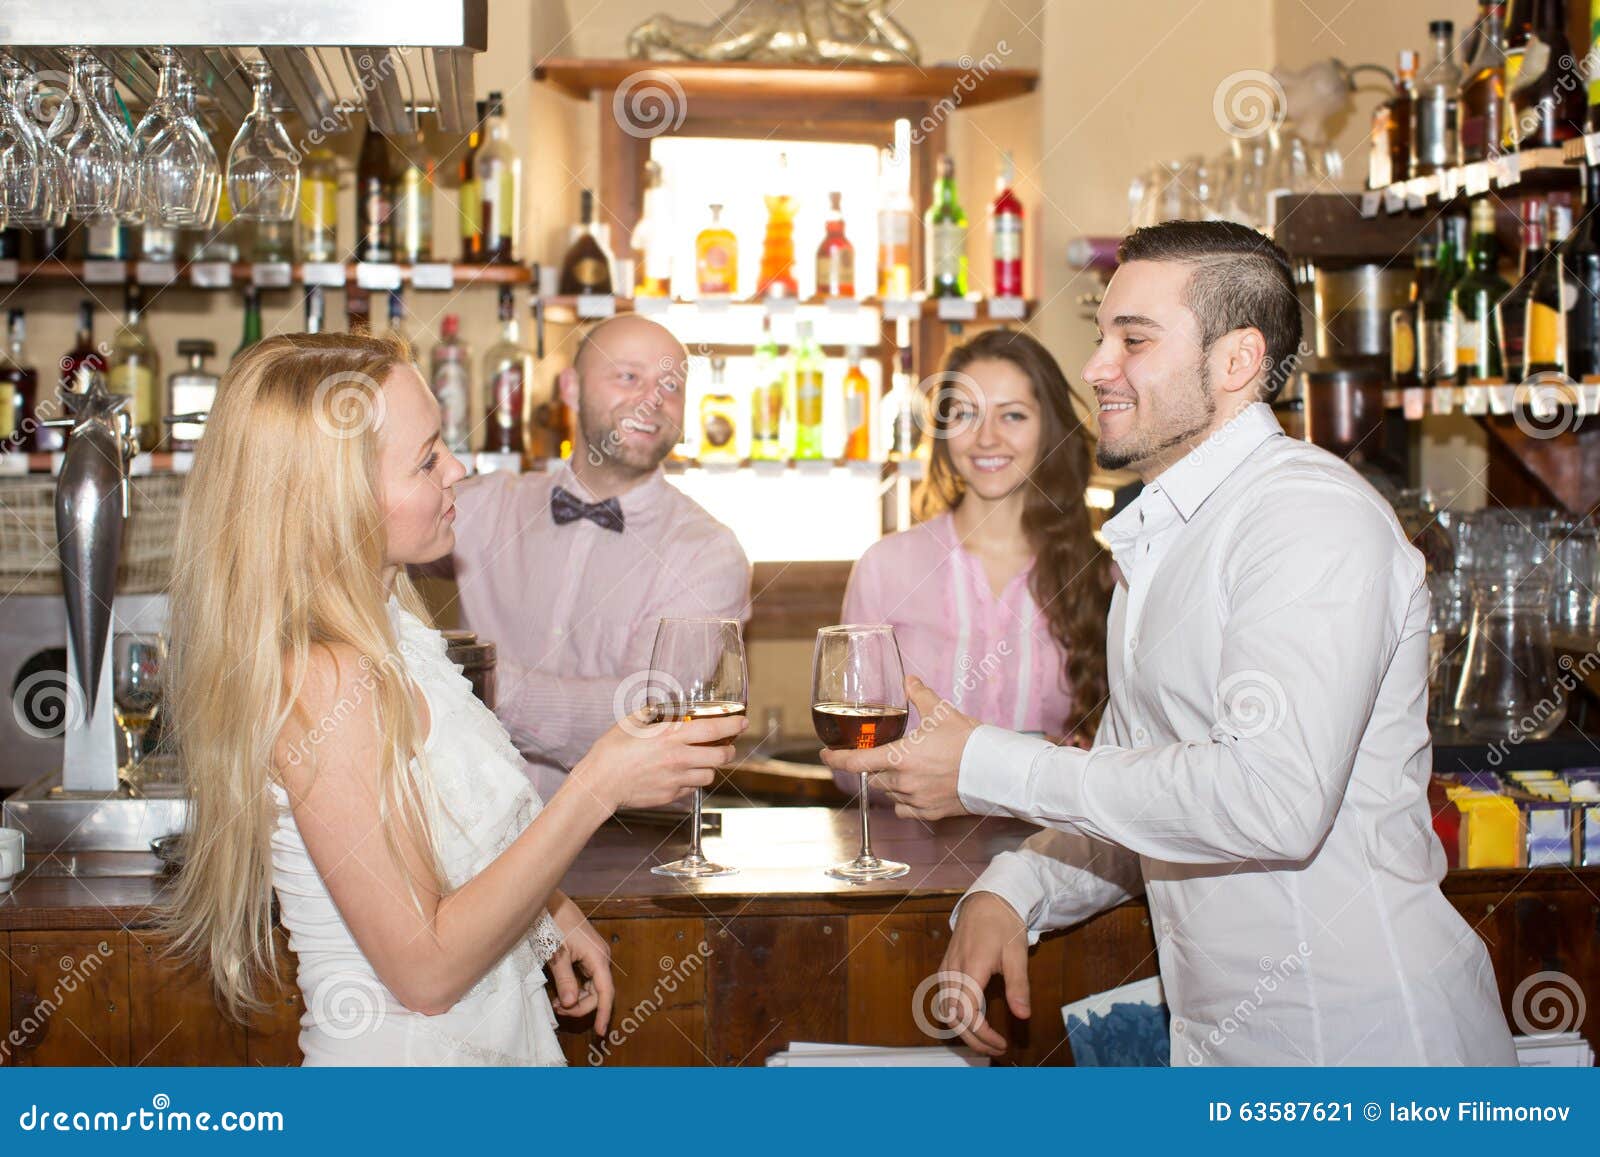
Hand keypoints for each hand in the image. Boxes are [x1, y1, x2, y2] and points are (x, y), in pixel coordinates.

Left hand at [545, 892, 613, 1034]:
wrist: (550, 901)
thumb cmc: (553, 923)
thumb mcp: (556, 955)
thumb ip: (565, 980)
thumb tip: (571, 1003)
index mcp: (598, 957)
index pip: (605, 992)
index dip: (603, 1013)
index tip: (599, 1032)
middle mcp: (601, 957)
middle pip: (598, 991)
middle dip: (581, 1005)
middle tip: (559, 1009)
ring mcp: (594, 954)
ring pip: (591, 985)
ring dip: (577, 998)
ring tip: (557, 1002)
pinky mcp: (586, 952)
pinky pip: (585, 976)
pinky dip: (575, 987)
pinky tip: (561, 991)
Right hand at [570, 710, 747, 811]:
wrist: (600, 784)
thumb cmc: (611, 752)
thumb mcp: (630, 723)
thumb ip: (650, 713)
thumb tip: (659, 707)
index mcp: (670, 736)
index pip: (713, 730)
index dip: (733, 725)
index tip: (743, 722)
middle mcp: (678, 758)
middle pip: (721, 756)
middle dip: (729, 750)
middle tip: (726, 746)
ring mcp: (676, 779)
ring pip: (709, 775)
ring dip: (709, 767)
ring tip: (700, 761)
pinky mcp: (671, 795)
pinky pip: (692, 788)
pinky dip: (692, 781)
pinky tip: (680, 775)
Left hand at [818, 677, 976, 820]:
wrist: (996, 770)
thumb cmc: (969, 741)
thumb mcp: (942, 712)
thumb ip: (919, 695)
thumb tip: (908, 680)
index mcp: (898, 757)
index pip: (855, 762)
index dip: (836, 758)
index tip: (826, 754)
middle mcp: (902, 782)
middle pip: (873, 777)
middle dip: (875, 766)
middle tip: (887, 754)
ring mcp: (915, 801)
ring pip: (889, 793)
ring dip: (891, 782)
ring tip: (908, 768)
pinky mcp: (929, 813)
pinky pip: (905, 809)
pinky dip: (905, 800)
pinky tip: (915, 788)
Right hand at [939, 891, 1030, 1055]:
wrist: (985, 901)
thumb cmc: (1003, 925)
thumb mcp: (1016, 954)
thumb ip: (1018, 986)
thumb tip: (1023, 1016)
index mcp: (971, 968)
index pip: (967, 1013)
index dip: (982, 1034)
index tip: (1002, 1043)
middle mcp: (952, 972)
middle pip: (953, 1018)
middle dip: (973, 1040)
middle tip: (997, 1049)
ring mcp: (945, 971)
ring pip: (945, 1012)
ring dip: (964, 1032)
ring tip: (986, 1040)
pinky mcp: (944, 970)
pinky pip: (944, 1001)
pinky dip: (957, 1018)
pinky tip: (973, 1023)